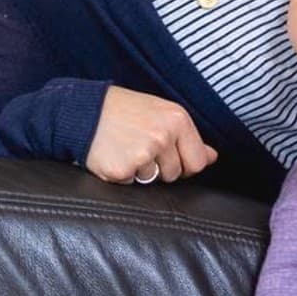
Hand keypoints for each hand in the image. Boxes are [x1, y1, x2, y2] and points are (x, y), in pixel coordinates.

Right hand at [85, 84, 217, 184]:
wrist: (84, 110)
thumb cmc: (125, 111)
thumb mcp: (161, 114)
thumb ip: (188, 137)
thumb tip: (212, 157)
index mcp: (178, 120)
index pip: (198, 162)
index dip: (186, 165)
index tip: (171, 157)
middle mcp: (163, 136)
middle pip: (176, 174)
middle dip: (160, 168)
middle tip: (140, 147)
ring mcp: (143, 154)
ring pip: (153, 181)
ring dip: (140, 172)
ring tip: (126, 148)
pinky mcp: (122, 170)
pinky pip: (131, 185)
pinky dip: (122, 175)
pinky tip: (114, 156)